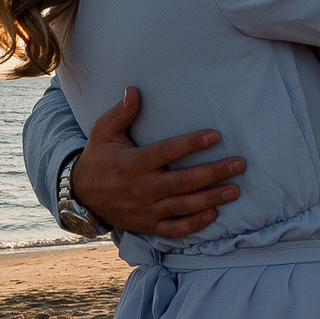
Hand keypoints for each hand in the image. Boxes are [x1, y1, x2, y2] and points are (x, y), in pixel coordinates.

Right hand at [69, 87, 244, 238]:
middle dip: (214, 173)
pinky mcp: (147, 225)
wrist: (81, 196)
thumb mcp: (102, 132)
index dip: (192, 144)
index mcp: (133, 163)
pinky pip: (174, 229)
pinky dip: (194, 224)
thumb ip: (121, 113)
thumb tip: (134, 90)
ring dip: (212, 199)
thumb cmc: (97, 158)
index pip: (168, 152)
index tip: (215, 136)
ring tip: (235, 190)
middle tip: (238, 165)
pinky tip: (213, 214)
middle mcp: (142, 188)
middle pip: (184, 182)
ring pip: (184, 206)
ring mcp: (146, 210)